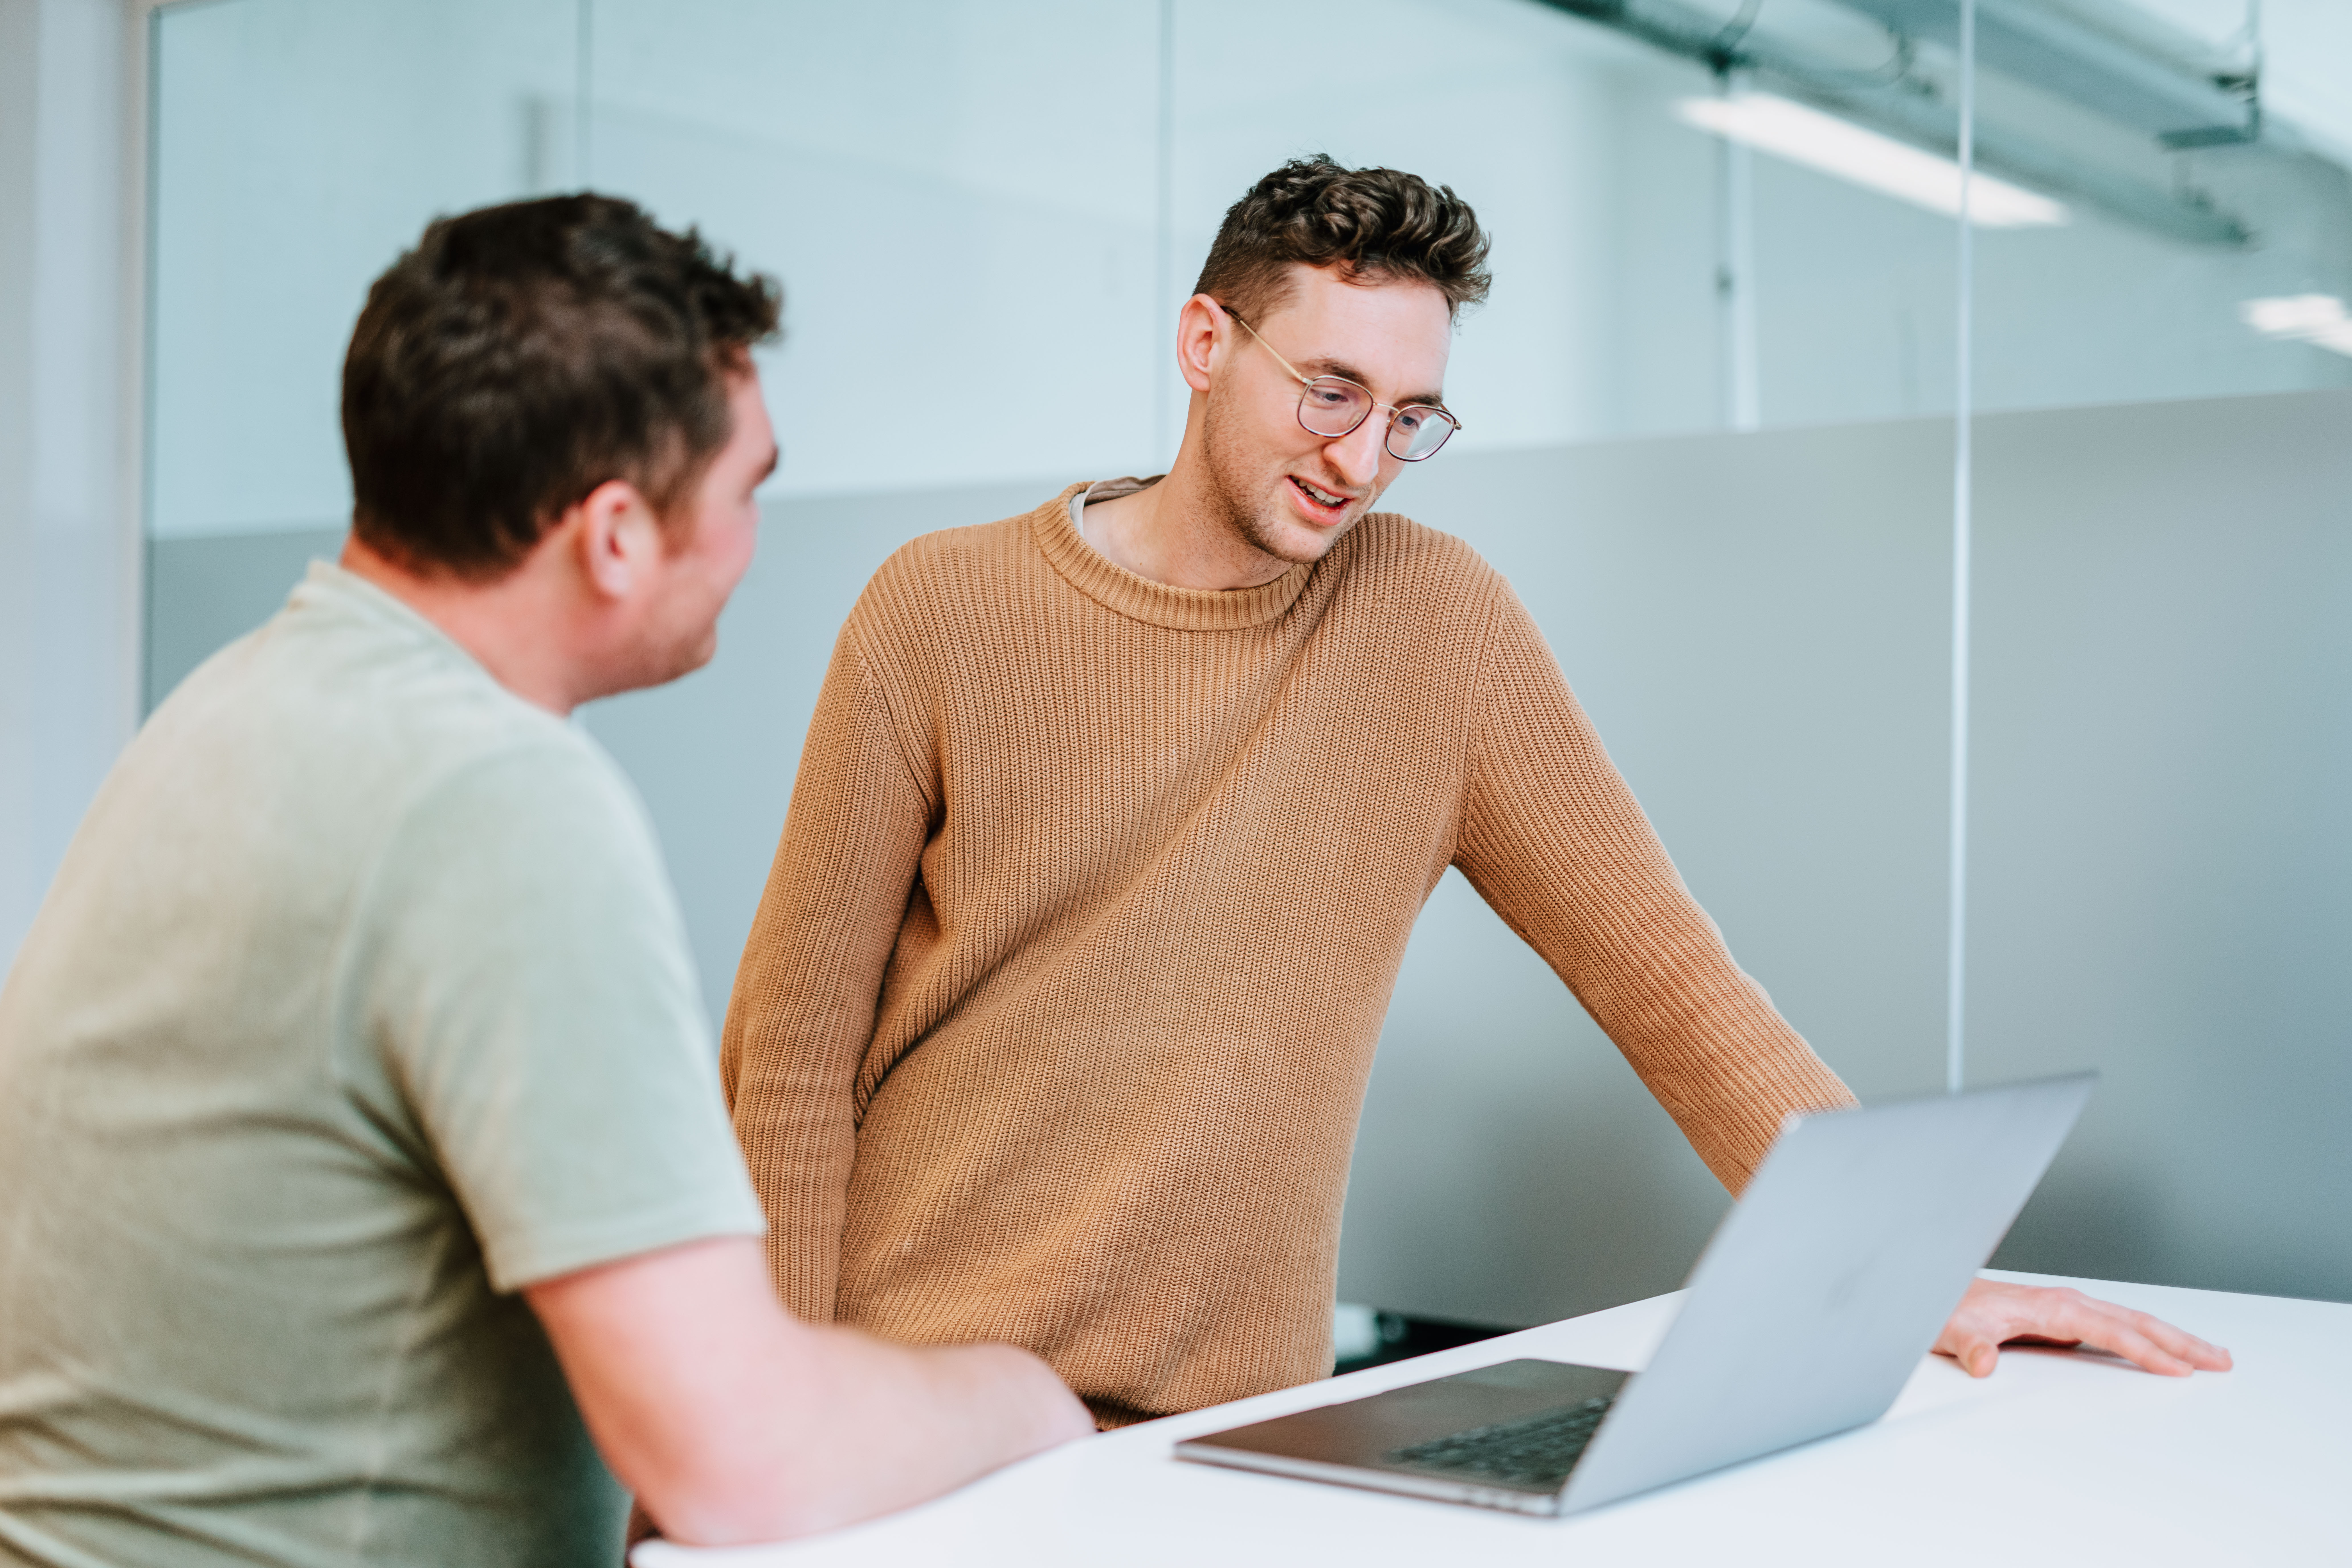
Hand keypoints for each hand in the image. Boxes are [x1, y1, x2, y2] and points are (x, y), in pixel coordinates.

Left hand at [1935, 1277, 2232, 1377]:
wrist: (1930, 1289)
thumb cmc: (1945, 1308)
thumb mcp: (1952, 1329)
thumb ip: (1969, 1346)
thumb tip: (1984, 1362)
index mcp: (2051, 1305)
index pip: (2111, 1330)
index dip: (2147, 1351)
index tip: (2181, 1369)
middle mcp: (2065, 1303)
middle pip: (2135, 1321)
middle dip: (2181, 1341)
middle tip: (2222, 1361)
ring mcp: (2068, 1311)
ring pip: (2132, 1323)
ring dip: (2172, 1338)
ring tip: (2211, 1356)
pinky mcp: (2065, 1321)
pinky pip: (2118, 1329)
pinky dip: (2147, 1339)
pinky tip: (2162, 1353)